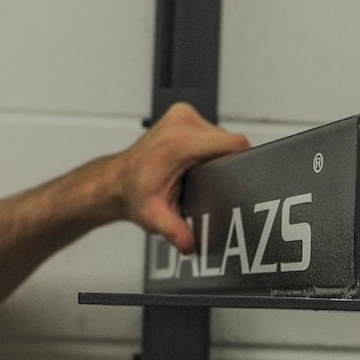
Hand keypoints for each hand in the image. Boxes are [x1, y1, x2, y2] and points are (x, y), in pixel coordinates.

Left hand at [109, 102, 249, 251]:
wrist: (116, 181)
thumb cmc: (135, 195)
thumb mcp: (154, 217)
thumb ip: (174, 230)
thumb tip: (190, 245)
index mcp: (179, 142)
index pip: (233, 143)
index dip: (242, 161)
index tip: (239, 178)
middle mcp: (181, 122)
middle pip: (228, 141)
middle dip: (225, 163)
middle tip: (209, 183)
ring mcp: (181, 114)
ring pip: (221, 135)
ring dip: (217, 155)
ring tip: (200, 174)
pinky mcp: (182, 114)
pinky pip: (211, 131)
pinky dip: (209, 147)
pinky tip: (196, 163)